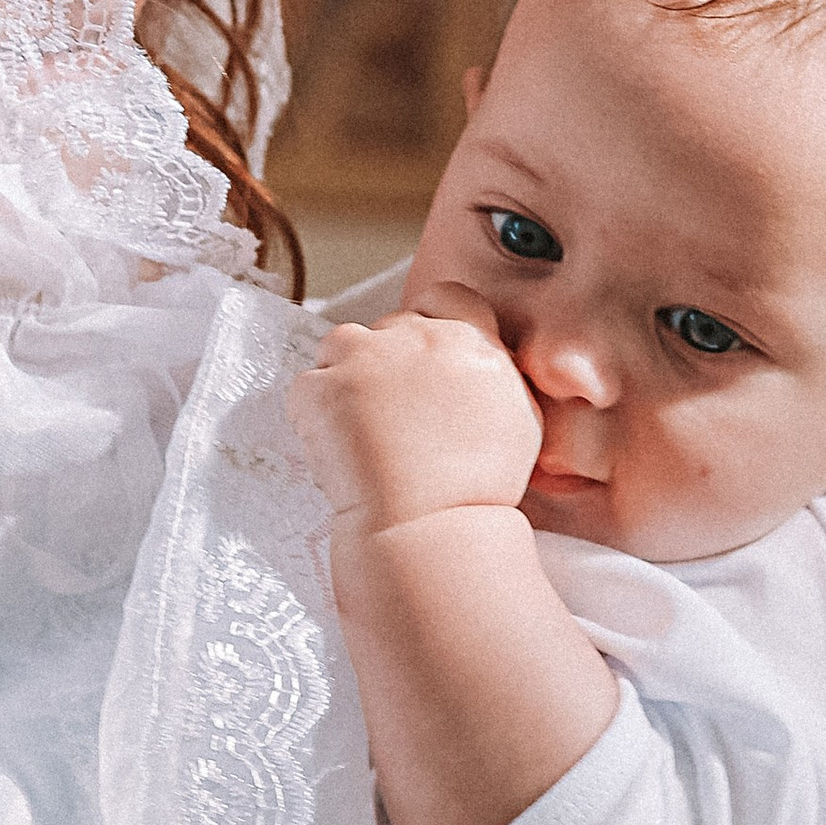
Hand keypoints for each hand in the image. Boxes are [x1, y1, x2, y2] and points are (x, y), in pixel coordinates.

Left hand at [290, 301, 539, 531]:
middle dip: (384, 362)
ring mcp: (365, 358)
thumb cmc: (478, 489)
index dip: (428, 321)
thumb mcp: (519, 420)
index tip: (419, 356)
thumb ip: (496, 376)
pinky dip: (312, 415)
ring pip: (341, 345)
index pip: (446, 297)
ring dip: (343, 377)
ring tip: (357, 430)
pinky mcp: (321, 387)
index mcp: (470, 341)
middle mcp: (418, 337)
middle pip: (389, 327)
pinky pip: (306, 389)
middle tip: (387, 417)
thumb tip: (479, 365)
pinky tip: (336, 452)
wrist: (431, 527)